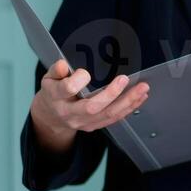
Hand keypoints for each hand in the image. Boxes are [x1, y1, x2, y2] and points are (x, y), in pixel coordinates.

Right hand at [30, 58, 148, 142]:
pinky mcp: (94, 126)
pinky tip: (138, 98)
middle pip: (93, 106)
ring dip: (128, 101)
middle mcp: (70, 113)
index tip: (85, 72)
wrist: (51, 117)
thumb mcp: (48, 78)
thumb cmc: (53, 94)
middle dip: (112, 93)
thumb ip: (56, 70)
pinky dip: (129, 108)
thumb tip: (63, 64)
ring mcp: (83, 122)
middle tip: (124, 79)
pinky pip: (114, 119)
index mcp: (56, 98)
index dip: (78, 79)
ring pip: (108, 115)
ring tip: (142, 88)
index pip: (67, 89)